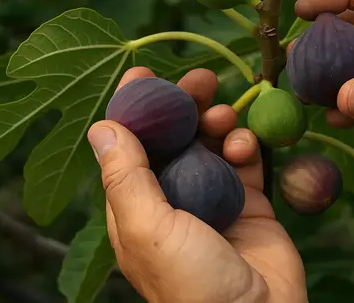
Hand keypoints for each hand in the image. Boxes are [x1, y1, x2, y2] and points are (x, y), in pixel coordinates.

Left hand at [87, 67, 306, 302]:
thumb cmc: (192, 283)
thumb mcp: (148, 229)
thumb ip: (126, 176)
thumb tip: (102, 125)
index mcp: (137, 208)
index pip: (131, 146)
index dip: (136, 107)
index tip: (144, 72)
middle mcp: (172, 199)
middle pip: (175, 137)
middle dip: (186, 105)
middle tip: (202, 79)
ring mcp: (213, 198)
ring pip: (212, 143)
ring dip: (218, 122)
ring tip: (225, 116)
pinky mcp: (251, 202)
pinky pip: (246, 161)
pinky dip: (247, 145)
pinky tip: (246, 145)